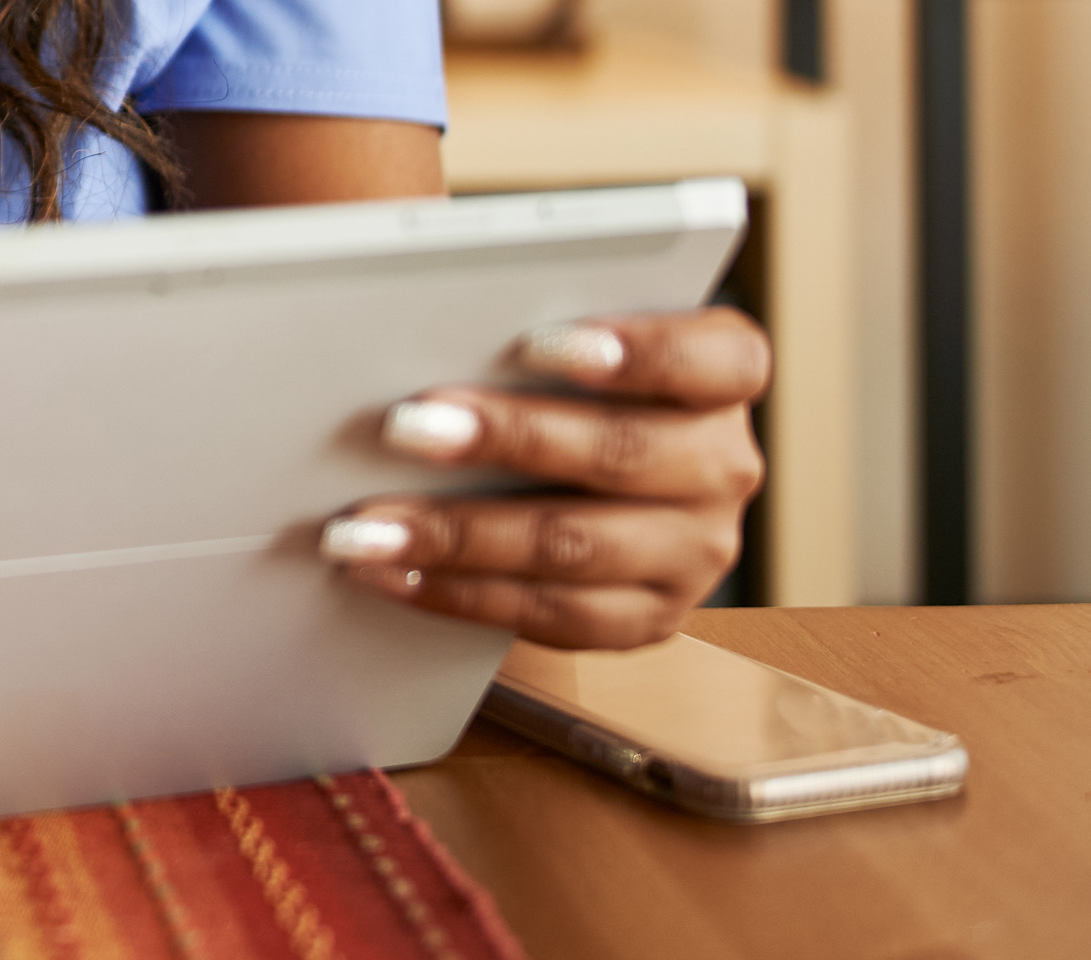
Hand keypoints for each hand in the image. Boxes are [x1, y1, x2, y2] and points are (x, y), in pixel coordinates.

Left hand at [318, 308, 768, 649]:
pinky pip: (550, 614)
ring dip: (457, 534)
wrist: (588, 485)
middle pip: (623, 453)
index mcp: (724, 377)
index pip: (715, 359)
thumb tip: (412, 335)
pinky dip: (457, 592)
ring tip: (366, 526)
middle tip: (405, 426)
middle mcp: (723, 465)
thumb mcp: (569, 348)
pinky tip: (391, 573)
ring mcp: (695, 550)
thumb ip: (529, 340)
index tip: (536, 341)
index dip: (637, 350)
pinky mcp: (648, 617)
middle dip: (506, 439)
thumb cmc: (562, 388)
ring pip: (574, 544)